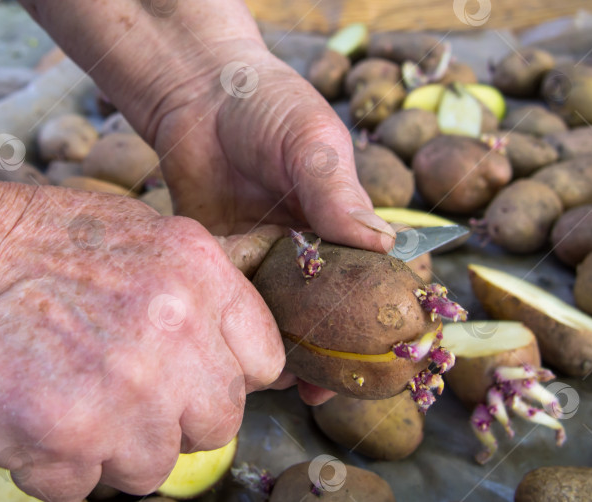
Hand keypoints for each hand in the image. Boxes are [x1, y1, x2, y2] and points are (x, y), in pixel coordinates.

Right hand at [0, 182, 284, 499]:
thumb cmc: (38, 243)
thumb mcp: (145, 236)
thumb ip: (203, 293)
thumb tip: (236, 353)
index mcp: (199, 277)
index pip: (262, 364)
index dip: (226, 374)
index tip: (194, 375)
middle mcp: (173, 337)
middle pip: (217, 424)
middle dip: (176, 416)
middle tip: (127, 390)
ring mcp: (122, 395)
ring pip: (153, 466)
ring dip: (116, 446)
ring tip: (75, 398)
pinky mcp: (64, 440)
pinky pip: (86, 487)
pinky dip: (61, 464)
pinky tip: (40, 415)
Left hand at [149, 41, 397, 403]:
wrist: (198, 95)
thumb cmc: (268, 106)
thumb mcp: (312, 141)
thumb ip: (338, 191)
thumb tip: (380, 246)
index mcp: (341, 221)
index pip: (374, 276)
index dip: (385, 316)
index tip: (393, 355)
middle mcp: (306, 247)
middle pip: (327, 309)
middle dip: (334, 352)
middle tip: (332, 389)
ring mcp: (264, 256)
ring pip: (280, 315)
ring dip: (286, 349)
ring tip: (290, 384)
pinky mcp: (222, 258)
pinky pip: (234, 301)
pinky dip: (240, 327)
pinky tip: (243, 352)